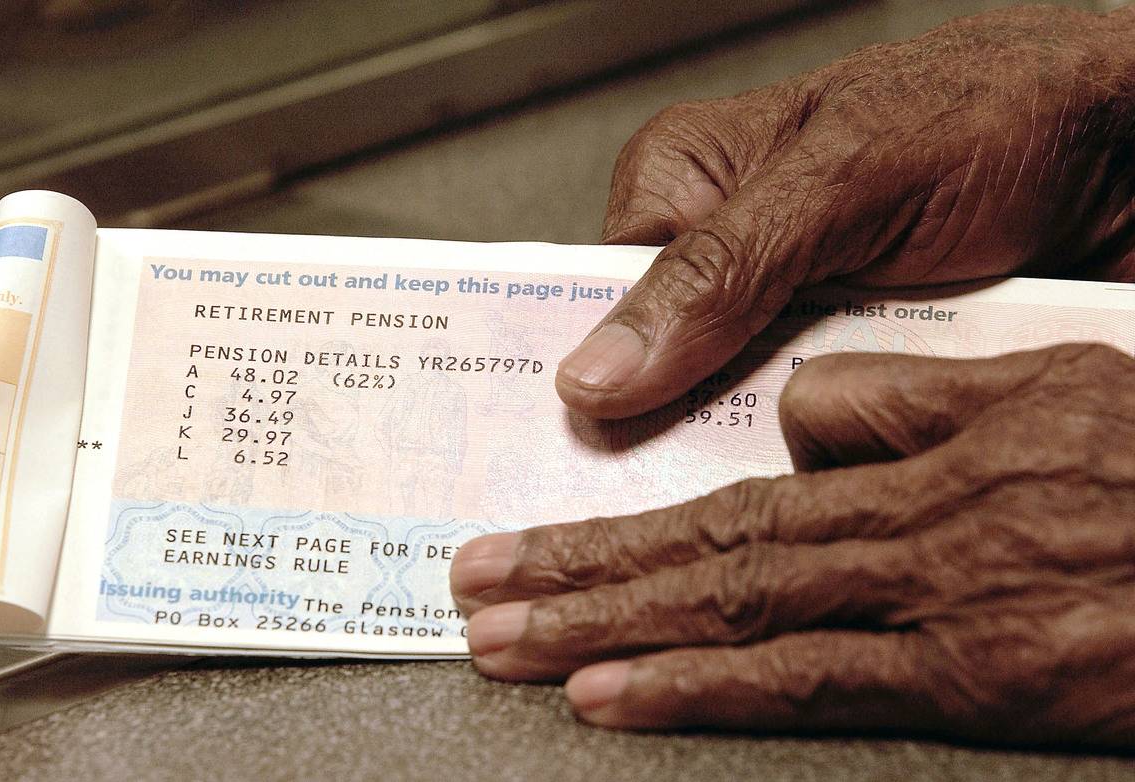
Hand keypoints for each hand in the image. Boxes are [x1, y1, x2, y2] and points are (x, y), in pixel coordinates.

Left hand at [451, 344, 1134, 747]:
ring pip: (732, 606)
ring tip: (503, 643)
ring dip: (602, 624)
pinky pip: (809, 684)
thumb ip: (911, 396)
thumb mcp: (1045, 385)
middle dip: (573, 567)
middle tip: (473, 587)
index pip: (734, 483)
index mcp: (918, 446)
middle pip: (705, 543)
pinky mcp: (975, 680)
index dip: (625, 512)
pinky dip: (697, 688)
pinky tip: (613, 696)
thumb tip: (802, 418)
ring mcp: (933, 603)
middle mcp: (904, 522)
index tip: (538, 534)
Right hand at [555, 5, 1134, 418]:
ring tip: (774, 458)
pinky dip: (818, 453)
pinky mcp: (850, 361)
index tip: (582, 436)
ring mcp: (789, 314)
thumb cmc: (998, 115)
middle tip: (678, 462)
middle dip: (669, 419)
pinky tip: (830, 464)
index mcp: (689, 182)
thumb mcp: (844, 178)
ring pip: (729, 408)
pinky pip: (805, 426)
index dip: (589, 367)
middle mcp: (727, 251)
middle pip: (656, 364)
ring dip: (751, 443)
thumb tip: (599, 367)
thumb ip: (720, 269)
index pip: (593, 292)